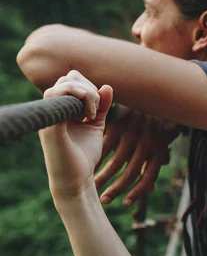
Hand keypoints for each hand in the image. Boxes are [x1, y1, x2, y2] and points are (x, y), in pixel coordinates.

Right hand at [39, 70, 112, 198]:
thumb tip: (107, 86)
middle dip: (89, 88)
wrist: (77, 178)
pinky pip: (58, 96)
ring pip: (65, 83)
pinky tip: (88, 117)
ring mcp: (50, 115)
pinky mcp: (51, 124)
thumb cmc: (84, 154)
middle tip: (96, 111)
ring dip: (86, 94)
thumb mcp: (96, 125)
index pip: (73, 79)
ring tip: (92, 114)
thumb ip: (102, 106)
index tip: (99, 108)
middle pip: (69, 77)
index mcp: (62, 108)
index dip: (90, 86)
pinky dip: (80, 99)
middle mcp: (53, 109)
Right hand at [94, 108, 180, 205]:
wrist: (154, 93)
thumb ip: (152, 165)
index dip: (137, 193)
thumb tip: (150, 191)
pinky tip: (88, 166)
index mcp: (159, 149)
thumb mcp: (159, 143)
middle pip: (130, 173)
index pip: (149, 177)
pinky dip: (96, 158)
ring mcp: (133, 133)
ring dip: (103, 176)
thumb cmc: (156, 123)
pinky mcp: (119, 123)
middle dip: (116, 189)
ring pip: (115, 161)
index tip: (125, 204)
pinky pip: (104, 145)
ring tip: (92, 185)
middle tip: (103, 200)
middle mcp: (147, 143)